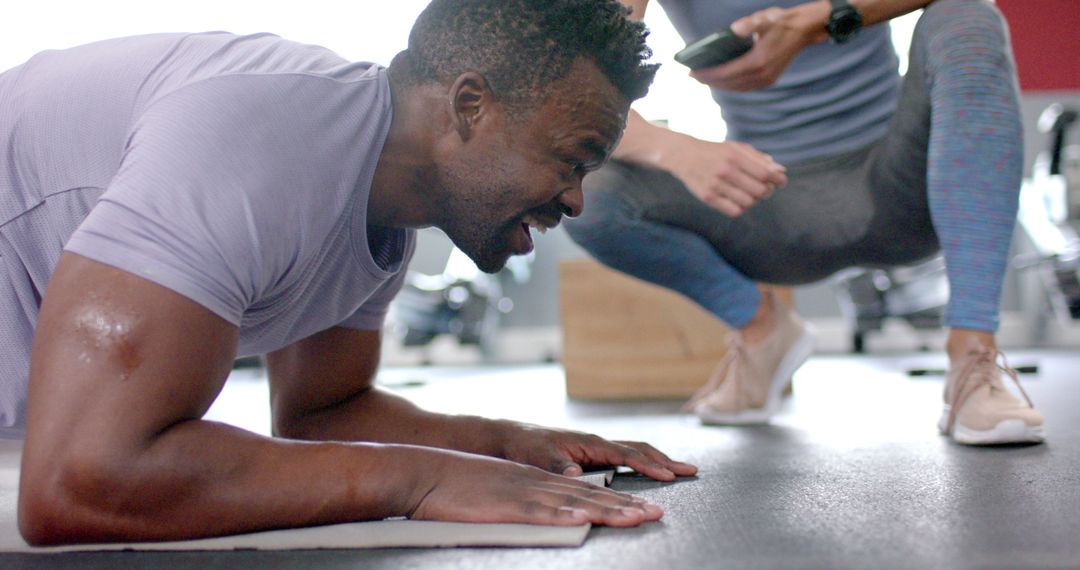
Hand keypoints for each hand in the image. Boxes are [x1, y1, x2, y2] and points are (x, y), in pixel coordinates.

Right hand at [409, 449, 664, 526]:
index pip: (588, 490)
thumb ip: (526, 501)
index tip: (645, 506)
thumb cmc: (459, 486)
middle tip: (659, 511)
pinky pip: (547, 510)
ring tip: (643, 515)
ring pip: (580, 501)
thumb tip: (546, 514)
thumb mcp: (501, 491)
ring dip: (614, 509)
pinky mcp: (511, 504)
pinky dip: (571, 514)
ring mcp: (528, 493)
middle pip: (595, 494)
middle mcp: (541, 483)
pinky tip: (589, 518)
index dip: (619, 498)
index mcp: (539, 480)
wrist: (428, 471)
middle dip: (630, 503)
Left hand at [491, 420, 697, 480]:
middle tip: (690, 470)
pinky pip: (625, 456)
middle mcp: (597, 442)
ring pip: (635, 451)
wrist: (512, 436)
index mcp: (589, 442)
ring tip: (680, 469)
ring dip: (659, 459)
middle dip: (666, 460)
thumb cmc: (526, 445)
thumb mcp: (539, 456)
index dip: (649, 465)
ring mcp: (597, 447)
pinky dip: (644, 461)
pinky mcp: (593, 453)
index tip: (668, 475)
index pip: (627, 454)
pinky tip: (652, 469)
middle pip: (640, 448)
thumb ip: (559, 465)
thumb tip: (577, 473)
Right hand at [658, 134, 786, 216]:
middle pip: (760, 190)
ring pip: (749, 203)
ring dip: (754, 200)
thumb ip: (758, 159)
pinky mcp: (707, 197)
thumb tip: (780, 171)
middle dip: (767, 190)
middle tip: (765, 188)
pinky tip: (738, 200)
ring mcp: (715, 185)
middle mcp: (725, 171)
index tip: (781, 181)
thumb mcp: (736, 148)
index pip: (766, 174)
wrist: (683, 155)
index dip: (778, 180)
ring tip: (749, 193)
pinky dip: (741, 208)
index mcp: (734, 156)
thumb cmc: (715, 151)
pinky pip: (735, 211)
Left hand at [689, 4, 826, 90]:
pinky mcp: (770, 80)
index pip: (726, 73)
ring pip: (737, 88)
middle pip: (729, 83)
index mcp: (758, 61)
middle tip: (693, 76)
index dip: (707, 74)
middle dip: (709, 81)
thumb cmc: (781, 22)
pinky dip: (732, 85)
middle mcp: (762, 74)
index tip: (692, 73)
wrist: (804, 30)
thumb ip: (749, 23)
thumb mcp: (765, 18)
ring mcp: (767, 79)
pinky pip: (745, 87)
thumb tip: (734, 30)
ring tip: (705, 79)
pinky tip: (723, 80)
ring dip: (720, 85)